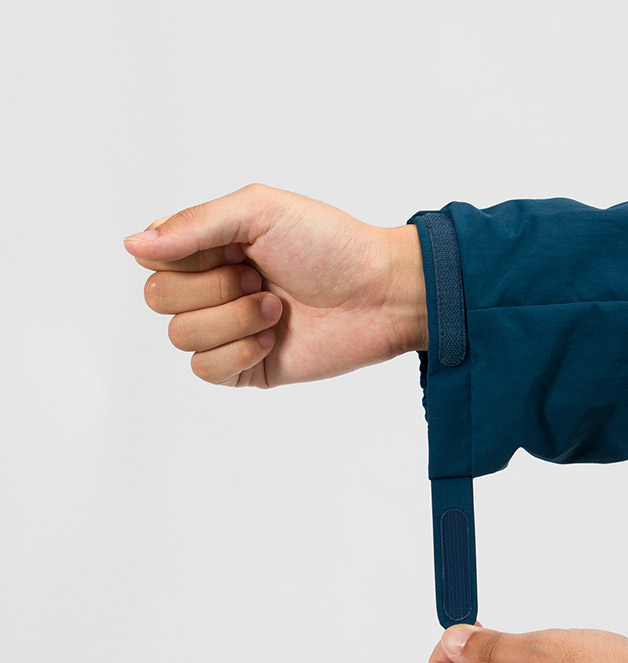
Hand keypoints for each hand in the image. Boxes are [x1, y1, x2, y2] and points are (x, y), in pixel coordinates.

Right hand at [123, 183, 427, 387]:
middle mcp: (213, 289)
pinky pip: (204, 370)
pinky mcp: (246, 368)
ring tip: (277, 308)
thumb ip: (193, 225)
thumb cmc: (330, 245)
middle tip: (260, 278)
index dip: (187, 257)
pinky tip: (270, 339)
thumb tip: (132, 246)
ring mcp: (228, 331)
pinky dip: (235, 352)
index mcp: (210, 249)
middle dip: (211, 288)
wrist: (380, 294)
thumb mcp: (259, 211)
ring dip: (232, 319)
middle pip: (158, 300)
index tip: (235, 249)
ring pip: (179, 335)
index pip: (153, 259)